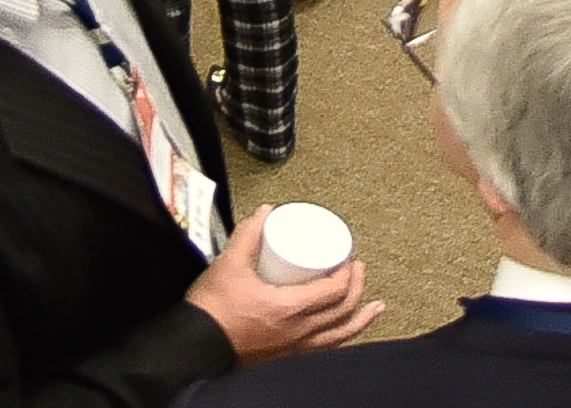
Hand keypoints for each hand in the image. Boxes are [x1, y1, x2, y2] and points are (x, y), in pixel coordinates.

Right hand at [188, 209, 382, 363]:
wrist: (194, 346)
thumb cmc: (212, 312)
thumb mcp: (229, 265)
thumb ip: (248, 235)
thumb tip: (265, 213)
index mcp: (288, 309)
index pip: (333, 291)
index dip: (348, 273)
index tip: (349, 258)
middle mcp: (297, 333)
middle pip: (342, 311)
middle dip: (357, 288)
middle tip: (358, 269)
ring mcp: (293, 348)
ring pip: (340, 336)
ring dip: (361, 319)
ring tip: (375, 307)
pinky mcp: (286, 357)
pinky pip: (326, 350)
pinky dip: (343, 340)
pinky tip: (346, 333)